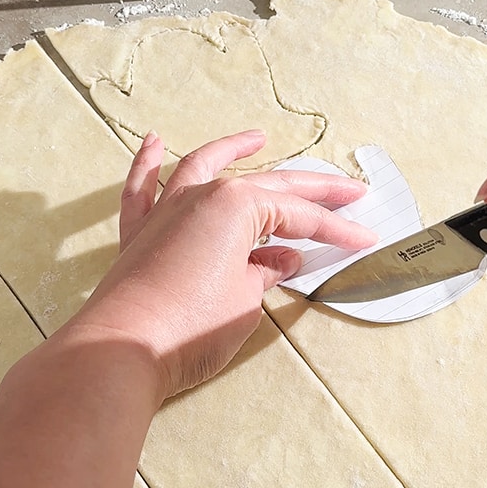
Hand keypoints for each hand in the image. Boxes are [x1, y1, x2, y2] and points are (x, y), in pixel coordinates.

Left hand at [64, 130, 375, 399]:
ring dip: (230, 150)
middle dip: (311, 190)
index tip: (364, 239)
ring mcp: (164, 213)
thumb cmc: (190, 326)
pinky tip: (153, 142)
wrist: (123, 349)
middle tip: (350, 190)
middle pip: (265, 186)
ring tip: (257, 138)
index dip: (335, 230)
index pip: (298, 217)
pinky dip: (147, 163)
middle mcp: (198, 196)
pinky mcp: (137, 236)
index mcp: (236, 205)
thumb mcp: (245, 301)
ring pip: (201, 168)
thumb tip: (275, 261)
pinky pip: (141, 188)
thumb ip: (263, 273)